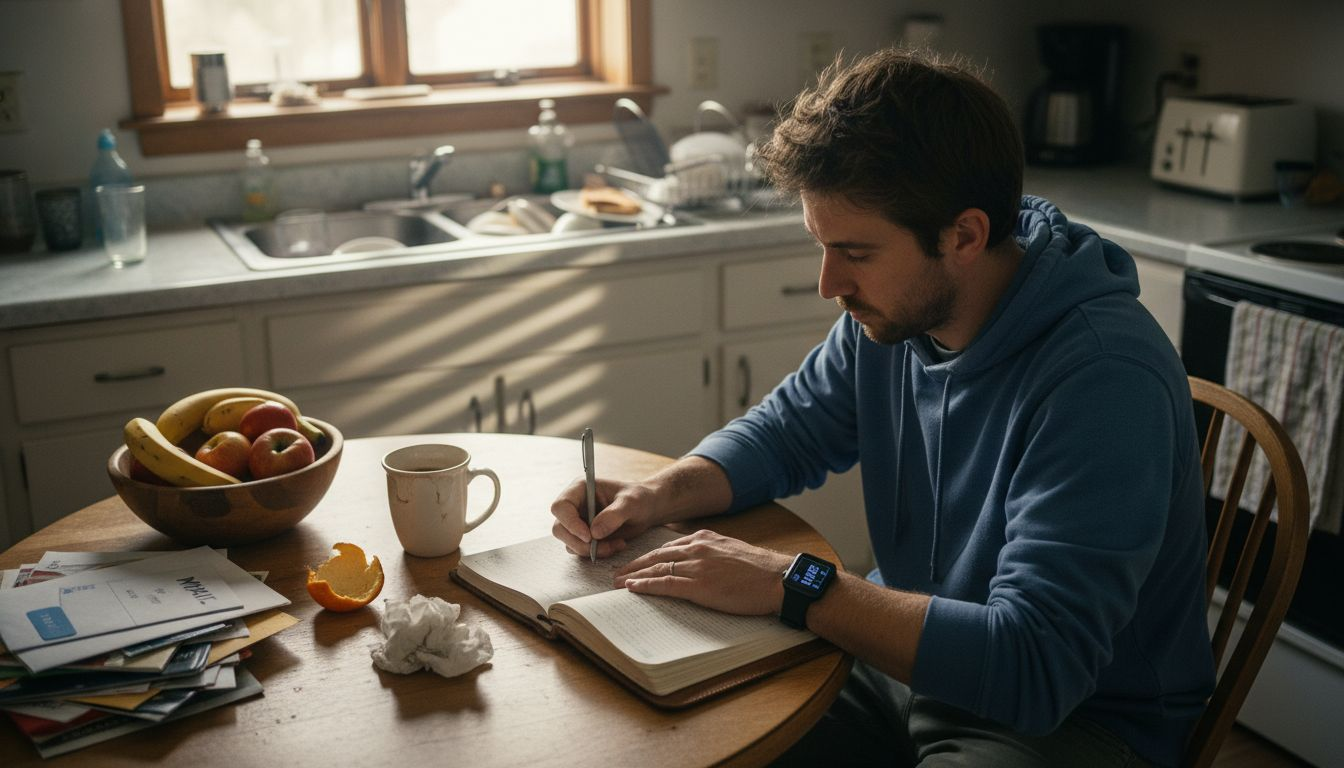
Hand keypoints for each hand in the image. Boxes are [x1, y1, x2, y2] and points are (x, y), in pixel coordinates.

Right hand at [550, 476, 661, 558]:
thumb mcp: (631, 503)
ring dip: (591, 550)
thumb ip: (614, 515)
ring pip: (569, 543)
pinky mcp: (584, 537)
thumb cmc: (639, 498)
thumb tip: (594, 533)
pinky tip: (616, 546)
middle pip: (560, 529)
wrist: (647, 509)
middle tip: (604, 547)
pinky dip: (598, 553)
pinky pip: (581, 551)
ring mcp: (577, 522)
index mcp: (580, 489)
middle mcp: (574, 505)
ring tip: (616, 545)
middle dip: (580, 543)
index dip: (570, 523)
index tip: (589, 536)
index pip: (560, 507)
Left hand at [614, 530, 789, 615]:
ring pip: (656, 569)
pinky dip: (646, 586)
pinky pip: (665, 584)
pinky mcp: (700, 585)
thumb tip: (699, 562)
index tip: (637, 563)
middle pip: (656, 556)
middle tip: (617, 572)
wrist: (778, 578)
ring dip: (634, 576)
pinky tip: (633, 589)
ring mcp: (697, 566)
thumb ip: (712, 552)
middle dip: (635, 565)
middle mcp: (697, 548)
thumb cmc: (760, 570)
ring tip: (618, 583)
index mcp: (705, 539)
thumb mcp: (732, 550)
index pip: (668, 546)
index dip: (649, 556)